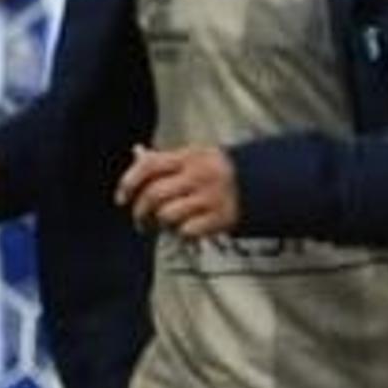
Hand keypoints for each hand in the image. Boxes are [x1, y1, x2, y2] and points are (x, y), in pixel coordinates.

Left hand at [117, 144, 242, 239]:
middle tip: (141, 222)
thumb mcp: (194, 158)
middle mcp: (201, 174)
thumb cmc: (218, 171)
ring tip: (164, 226)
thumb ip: (165, 158)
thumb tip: (137, 153)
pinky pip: (187, 230)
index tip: (122, 198)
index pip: (149, 165)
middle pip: (154, 195)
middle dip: (140, 212)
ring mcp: (213, 196)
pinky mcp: (223, 217)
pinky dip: (181, 233)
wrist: (265, 183)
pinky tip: (186, 230)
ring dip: (160, 225)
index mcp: (190, 156)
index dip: (129, 182)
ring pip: (168, 215)